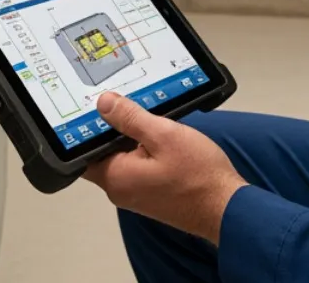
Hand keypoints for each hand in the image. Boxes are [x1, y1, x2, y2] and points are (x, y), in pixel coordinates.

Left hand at [83, 93, 247, 245]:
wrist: (226, 207)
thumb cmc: (197, 173)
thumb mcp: (164, 135)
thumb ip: (130, 118)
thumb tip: (102, 104)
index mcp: (115, 177)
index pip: (82, 151)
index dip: (86, 127)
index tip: (96, 104)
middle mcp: (120, 190)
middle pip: (102, 153)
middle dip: (112, 129)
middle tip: (126, 102)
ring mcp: (135, 194)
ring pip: (122, 158)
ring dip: (131, 138)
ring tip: (146, 115)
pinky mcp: (150, 194)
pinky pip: (137, 167)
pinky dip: (143, 150)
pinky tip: (159, 135)